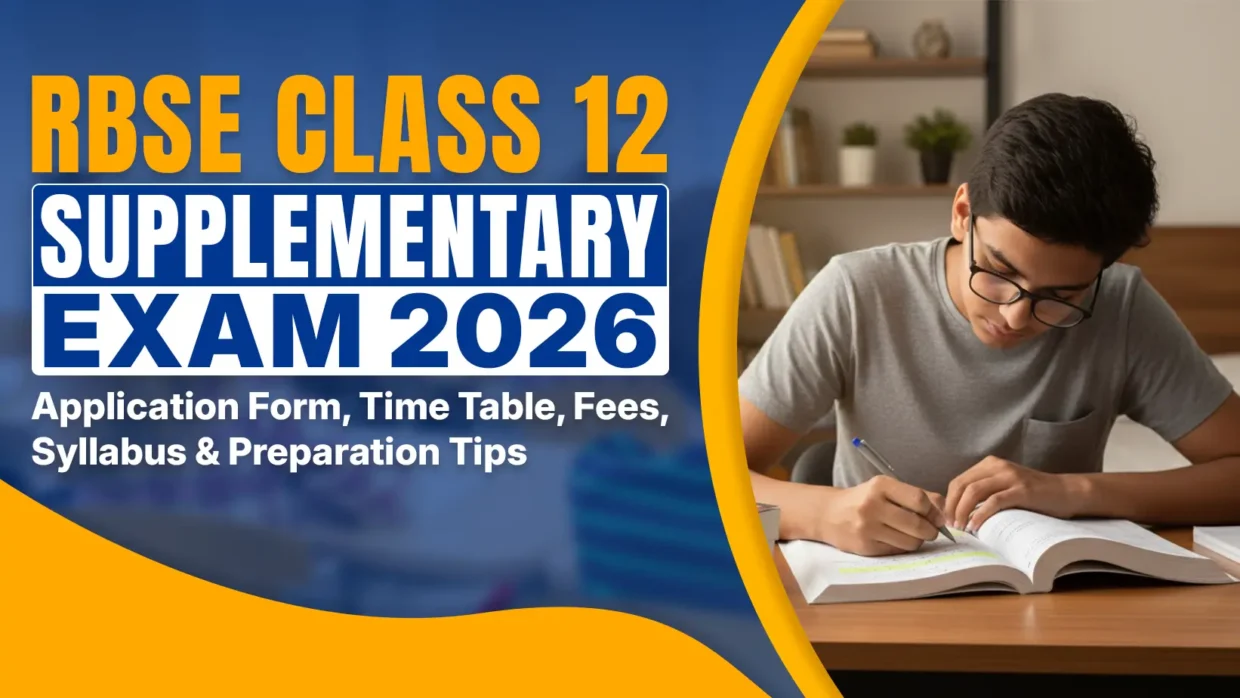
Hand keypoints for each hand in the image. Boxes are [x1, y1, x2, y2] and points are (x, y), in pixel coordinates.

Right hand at [818, 476, 946, 555]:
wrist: (828, 514)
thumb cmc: (863, 500)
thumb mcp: (886, 488)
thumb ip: (916, 495)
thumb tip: (943, 509)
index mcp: (880, 486)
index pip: (919, 499)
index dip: (934, 512)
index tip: (938, 518)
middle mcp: (872, 505)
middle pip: (917, 524)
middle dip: (931, 531)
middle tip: (931, 531)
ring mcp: (867, 527)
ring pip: (910, 542)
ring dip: (918, 541)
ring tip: (911, 535)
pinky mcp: (865, 546)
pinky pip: (897, 551)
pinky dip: (903, 547)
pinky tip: (896, 539)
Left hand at [944, 456, 1083, 532]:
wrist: (1065, 492)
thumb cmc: (1032, 494)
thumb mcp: (1004, 485)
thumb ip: (985, 490)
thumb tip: (958, 510)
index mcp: (990, 464)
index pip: (959, 481)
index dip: (949, 500)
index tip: (946, 518)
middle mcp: (997, 466)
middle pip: (962, 485)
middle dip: (952, 507)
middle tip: (950, 526)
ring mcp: (1009, 477)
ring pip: (974, 492)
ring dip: (963, 511)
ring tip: (961, 527)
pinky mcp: (1021, 490)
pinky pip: (993, 501)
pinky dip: (980, 514)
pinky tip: (975, 526)